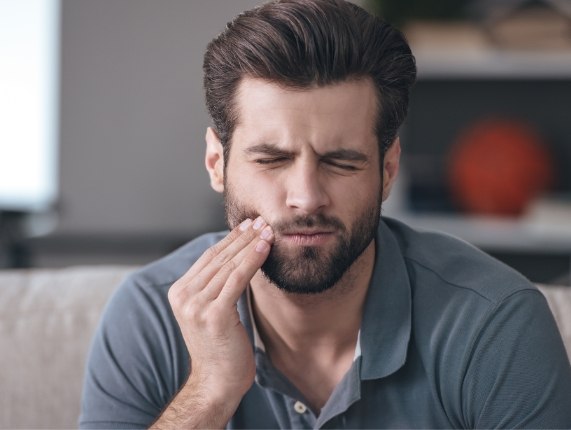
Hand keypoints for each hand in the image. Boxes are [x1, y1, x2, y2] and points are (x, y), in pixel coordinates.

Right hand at [165, 216, 273, 421]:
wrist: (217, 382)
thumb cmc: (221, 346)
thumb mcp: (212, 310)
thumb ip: (215, 286)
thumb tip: (237, 256)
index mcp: (179, 292)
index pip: (208, 257)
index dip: (231, 239)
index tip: (249, 225)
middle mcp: (183, 296)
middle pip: (218, 257)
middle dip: (243, 237)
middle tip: (262, 221)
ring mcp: (196, 305)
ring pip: (228, 265)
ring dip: (251, 244)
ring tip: (268, 230)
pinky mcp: (214, 314)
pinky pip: (237, 279)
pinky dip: (252, 260)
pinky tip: (265, 247)